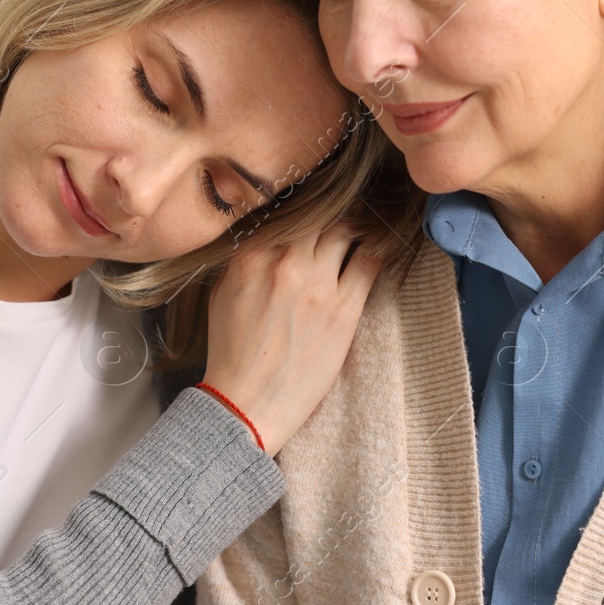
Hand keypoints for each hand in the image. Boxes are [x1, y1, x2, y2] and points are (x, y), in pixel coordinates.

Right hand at [201, 224, 382, 455]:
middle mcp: (284, 262)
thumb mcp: (223, 292)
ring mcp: (317, 285)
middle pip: (321, 213)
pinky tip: (380, 244)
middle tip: (346, 206)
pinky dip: (377, 248)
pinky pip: (370, 262)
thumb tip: (271, 230)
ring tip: (364, 223)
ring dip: (357, 225)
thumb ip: (246, 256)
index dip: (305, 202)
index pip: (287, 208)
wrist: (245, 404)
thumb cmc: (232, 351)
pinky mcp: (344, 310)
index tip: (316, 200)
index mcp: (250, 255)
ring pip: (347, 230)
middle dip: (333, 209)